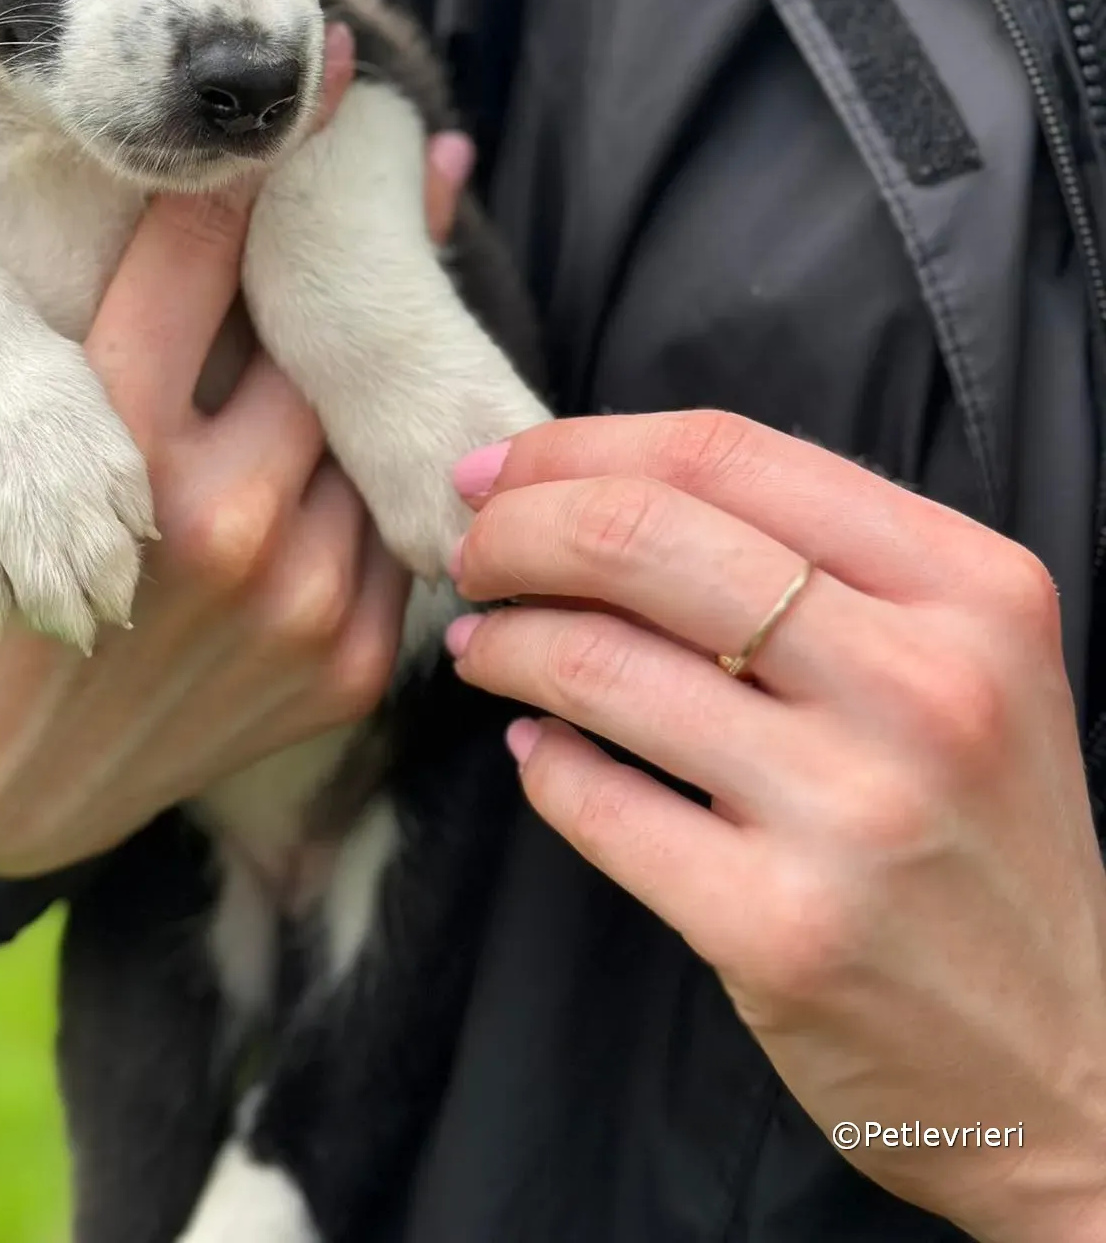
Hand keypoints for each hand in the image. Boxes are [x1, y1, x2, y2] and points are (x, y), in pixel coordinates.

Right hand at [0, 29, 477, 876]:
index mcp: (104, 453)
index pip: (205, 253)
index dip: (252, 156)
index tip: (312, 68)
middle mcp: (221, 525)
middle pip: (312, 329)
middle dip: (326, 243)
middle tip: (377, 146)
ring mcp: (298, 604)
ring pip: (363, 420)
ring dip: (362, 351)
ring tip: (388, 254)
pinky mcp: (349, 667)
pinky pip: (393, 520)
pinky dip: (382, 460)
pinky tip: (374, 404)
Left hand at [446, 413, 1105, 1242]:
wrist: (1073, 1070)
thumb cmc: (985, 838)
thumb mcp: (968, 664)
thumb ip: (824, 564)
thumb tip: (604, 491)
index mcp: (973, 588)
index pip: (725, 454)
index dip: (580, 445)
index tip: (501, 468)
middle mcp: (923, 685)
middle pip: (641, 537)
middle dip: (517, 530)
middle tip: (470, 553)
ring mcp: (853, 812)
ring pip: (597, 663)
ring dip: (504, 640)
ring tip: (483, 644)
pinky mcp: (779, 930)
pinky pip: (596, 802)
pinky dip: (538, 760)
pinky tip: (534, 747)